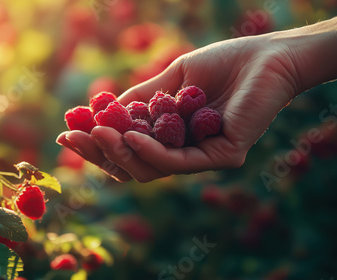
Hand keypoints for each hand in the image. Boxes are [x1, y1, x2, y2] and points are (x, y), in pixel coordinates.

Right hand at [57, 33, 301, 181]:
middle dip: (100, 154)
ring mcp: (202, 158)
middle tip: (72, 138)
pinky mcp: (222, 157)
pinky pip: (177, 161)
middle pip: (133, 166)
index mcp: (171, 137)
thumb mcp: (171, 80)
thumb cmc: (223, 64)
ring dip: (119, 152)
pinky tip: (130, 136)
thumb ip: (139, 99)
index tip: (68, 133)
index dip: (97, 145)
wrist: (267, 56)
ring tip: (98, 133)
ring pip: (149, 169)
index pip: (128, 149)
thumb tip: (98, 109)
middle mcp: (184, 153)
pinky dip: (150, 151)